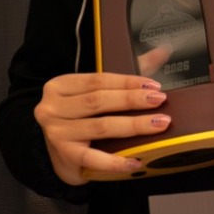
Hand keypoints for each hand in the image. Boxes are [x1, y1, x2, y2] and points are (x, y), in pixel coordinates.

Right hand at [32, 61, 169, 183]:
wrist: (60, 158)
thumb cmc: (81, 121)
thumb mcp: (95, 95)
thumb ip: (126, 76)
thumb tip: (160, 52)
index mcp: (60, 86)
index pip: (98, 80)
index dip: (127, 82)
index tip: (154, 85)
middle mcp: (52, 108)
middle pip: (98, 101)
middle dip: (132, 100)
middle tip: (160, 100)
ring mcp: (57, 133)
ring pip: (100, 126)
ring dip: (133, 125)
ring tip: (158, 124)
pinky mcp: (65, 156)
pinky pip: (94, 158)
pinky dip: (116, 161)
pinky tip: (136, 161)